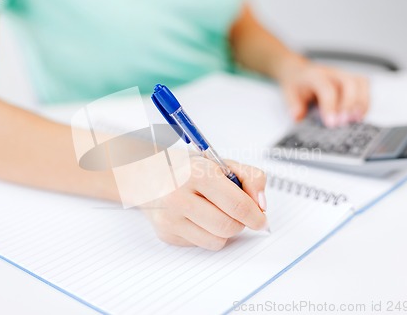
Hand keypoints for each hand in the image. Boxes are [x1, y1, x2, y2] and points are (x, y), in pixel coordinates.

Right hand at [140, 157, 267, 250]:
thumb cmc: (187, 168)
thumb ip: (250, 177)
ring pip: (216, 241)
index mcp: (196, 173)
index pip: (237, 205)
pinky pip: (200, 244)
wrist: (145, 173)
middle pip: (228, 227)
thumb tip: (261, 205)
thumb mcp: (219, 161)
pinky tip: (196, 217)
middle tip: (237, 212)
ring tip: (215, 212)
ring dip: (224, 231)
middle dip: (240, 222)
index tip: (261, 218)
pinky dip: (206, 233)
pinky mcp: (165, 234)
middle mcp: (179, 196)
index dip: (256, 216)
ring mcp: (170, 218)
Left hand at [278, 57, 369, 126]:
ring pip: (361, 83)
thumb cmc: (296, 84)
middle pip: (349, 83)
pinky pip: (365, 87)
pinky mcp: (351, 81)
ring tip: (356, 120)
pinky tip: (358, 116)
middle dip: (349, 104)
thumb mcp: (288, 93)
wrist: (299, 71)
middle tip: (344, 122)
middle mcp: (332, 73)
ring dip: (362, 103)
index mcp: (315, 75)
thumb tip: (298, 116)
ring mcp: (343, 75)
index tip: (331, 124)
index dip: (330, 106)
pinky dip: (365, 102)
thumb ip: (293, 105)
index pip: (327, 88)